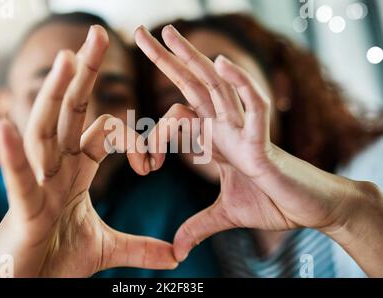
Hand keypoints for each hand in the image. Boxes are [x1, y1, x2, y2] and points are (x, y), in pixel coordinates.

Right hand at [0, 25, 176, 277]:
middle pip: (71, 113)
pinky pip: (16, 178)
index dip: (135, 141)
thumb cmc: (57, 260)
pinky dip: (12, 156)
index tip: (153, 165)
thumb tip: (176, 255)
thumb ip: (141, 247)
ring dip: (54, 95)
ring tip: (65, 59)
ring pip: (45, 131)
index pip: (105, 133)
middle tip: (98, 35)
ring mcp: (38, 183)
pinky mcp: (23, 209)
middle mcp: (56, 168)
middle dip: (84, 74)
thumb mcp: (107, 249)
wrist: (29, 287)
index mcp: (76, 171)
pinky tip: (3, 128)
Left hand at [135, 25, 364, 261]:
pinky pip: (252, 107)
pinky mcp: (264, 144)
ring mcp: (245, 131)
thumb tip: (176, 249)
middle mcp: (227, 128)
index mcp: (215, 140)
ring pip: (216, 87)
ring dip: (193, 58)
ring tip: (170, 32)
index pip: (178, 116)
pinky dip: (239, 85)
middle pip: (193, 86)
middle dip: (168, 60)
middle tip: (141, 33)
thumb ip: (199, 225)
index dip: (154, 136)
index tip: (145, 168)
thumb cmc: (274, 203)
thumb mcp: (226, 215)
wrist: (311, 210)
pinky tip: (220, 63)